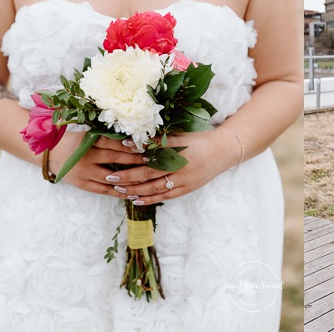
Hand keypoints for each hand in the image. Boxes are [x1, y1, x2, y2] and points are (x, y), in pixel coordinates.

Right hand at [47, 132, 158, 196]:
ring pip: (111, 177)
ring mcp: (85, 173)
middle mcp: (86, 157)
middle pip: (113, 158)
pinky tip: (132, 193)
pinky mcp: (83, 185)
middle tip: (151, 159)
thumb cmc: (73, 139)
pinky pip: (104, 191)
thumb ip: (105, 131)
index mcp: (88, 141)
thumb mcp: (86, 131)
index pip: (111, 141)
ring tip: (146, 177)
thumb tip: (130, 130)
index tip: (143, 143)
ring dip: (129, 178)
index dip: (127, 143)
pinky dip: (118, 192)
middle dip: (133, 159)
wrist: (51, 154)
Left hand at [80, 129, 238, 205]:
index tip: (117, 152)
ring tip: (118, 190)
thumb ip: (160, 138)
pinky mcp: (185, 189)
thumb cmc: (199, 139)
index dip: (133, 154)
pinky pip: (164, 196)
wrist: (222, 152)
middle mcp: (179, 166)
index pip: (150, 153)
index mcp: (177, 149)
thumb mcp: (181, 134)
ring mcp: (183, 180)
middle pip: (149, 173)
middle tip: (110, 178)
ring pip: (154, 187)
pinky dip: (149, 198)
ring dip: (135, 189)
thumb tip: (135, 139)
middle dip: (128, 176)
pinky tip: (136, 199)